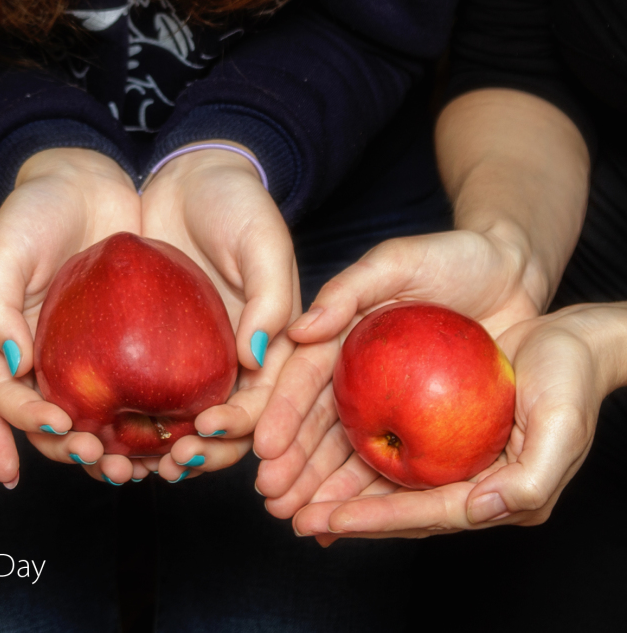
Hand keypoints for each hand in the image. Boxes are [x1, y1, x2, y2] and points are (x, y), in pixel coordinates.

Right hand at [0, 148, 149, 483]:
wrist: (86, 182)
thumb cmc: (34, 211)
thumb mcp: (4, 251)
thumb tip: (9, 361)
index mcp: (9, 351)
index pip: (12, 400)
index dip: (31, 422)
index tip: (61, 425)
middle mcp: (49, 365)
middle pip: (59, 426)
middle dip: (82, 453)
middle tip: (111, 465)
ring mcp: (89, 360)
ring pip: (103, 421)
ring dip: (122, 451)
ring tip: (146, 466)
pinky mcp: (130, 349)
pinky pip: (144, 390)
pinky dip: (158, 416)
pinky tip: (181, 429)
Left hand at [137, 142, 299, 481]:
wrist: (188, 178)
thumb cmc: (236, 205)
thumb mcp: (263, 242)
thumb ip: (269, 297)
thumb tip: (257, 357)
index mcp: (268, 349)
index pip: (262, 405)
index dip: (240, 428)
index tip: (207, 429)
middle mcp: (229, 365)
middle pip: (219, 428)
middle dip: (199, 455)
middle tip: (171, 463)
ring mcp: (189, 361)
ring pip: (175, 424)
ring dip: (155, 452)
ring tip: (127, 463)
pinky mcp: (149, 350)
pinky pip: (135, 394)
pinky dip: (120, 421)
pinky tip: (99, 433)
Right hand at [255, 227, 545, 514]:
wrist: (511, 276)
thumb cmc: (453, 259)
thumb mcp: (397, 261)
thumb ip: (347, 290)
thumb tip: (300, 329)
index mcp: (337, 339)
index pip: (302, 379)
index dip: (282, 414)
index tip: (264, 448)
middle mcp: (354, 376)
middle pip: (317, 426)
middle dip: (291, 465)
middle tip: (271, 497)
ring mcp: (385, 404)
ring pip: (347, 453)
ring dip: (320, 487)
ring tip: (299, 519)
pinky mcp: (420, 425)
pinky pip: (392, 462)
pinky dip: (369, 490)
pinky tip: (348, 519)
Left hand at [286, 303, 626, 543]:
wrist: (573, 337)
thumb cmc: (571, 381)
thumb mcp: (562, 430)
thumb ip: (526, 483)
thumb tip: (475, 512)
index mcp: (492, 495)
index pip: (424, 513)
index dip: (376, 519)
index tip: (327, 520)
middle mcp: (461, 481)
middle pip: (390, 502)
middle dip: (337, 510)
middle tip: (286, 513)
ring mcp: (444, 455)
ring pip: (378, 477)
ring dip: (330, 484)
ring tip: (285, 492)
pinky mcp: (431, 426)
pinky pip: (381, 442)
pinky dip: (346, 450)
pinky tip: (310, 450)